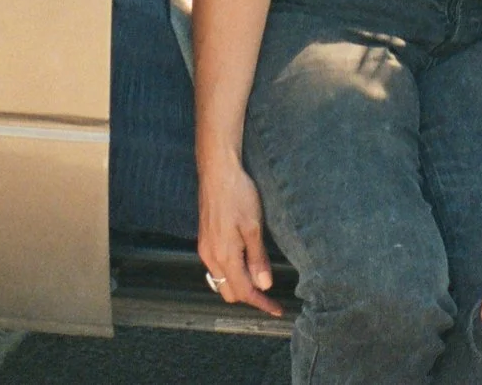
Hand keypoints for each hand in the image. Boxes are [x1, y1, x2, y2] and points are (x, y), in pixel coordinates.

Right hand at [197, 152, 282, 316]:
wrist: (217, 172)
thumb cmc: (238, 195)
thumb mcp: (254, 227)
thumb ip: (257, 258)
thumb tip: (264, 285)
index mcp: (224, 256)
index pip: (243, 291)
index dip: (261, 303)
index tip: (277, 309)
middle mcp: (210, 257)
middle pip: (229, 291)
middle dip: (249, 296)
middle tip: (270, 293)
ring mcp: (205, 249)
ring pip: (221, 281)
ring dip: (239, 285)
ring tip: (259, 278)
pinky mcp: (204, 240)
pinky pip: (216, 268)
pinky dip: (231, 272)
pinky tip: (244, 262)